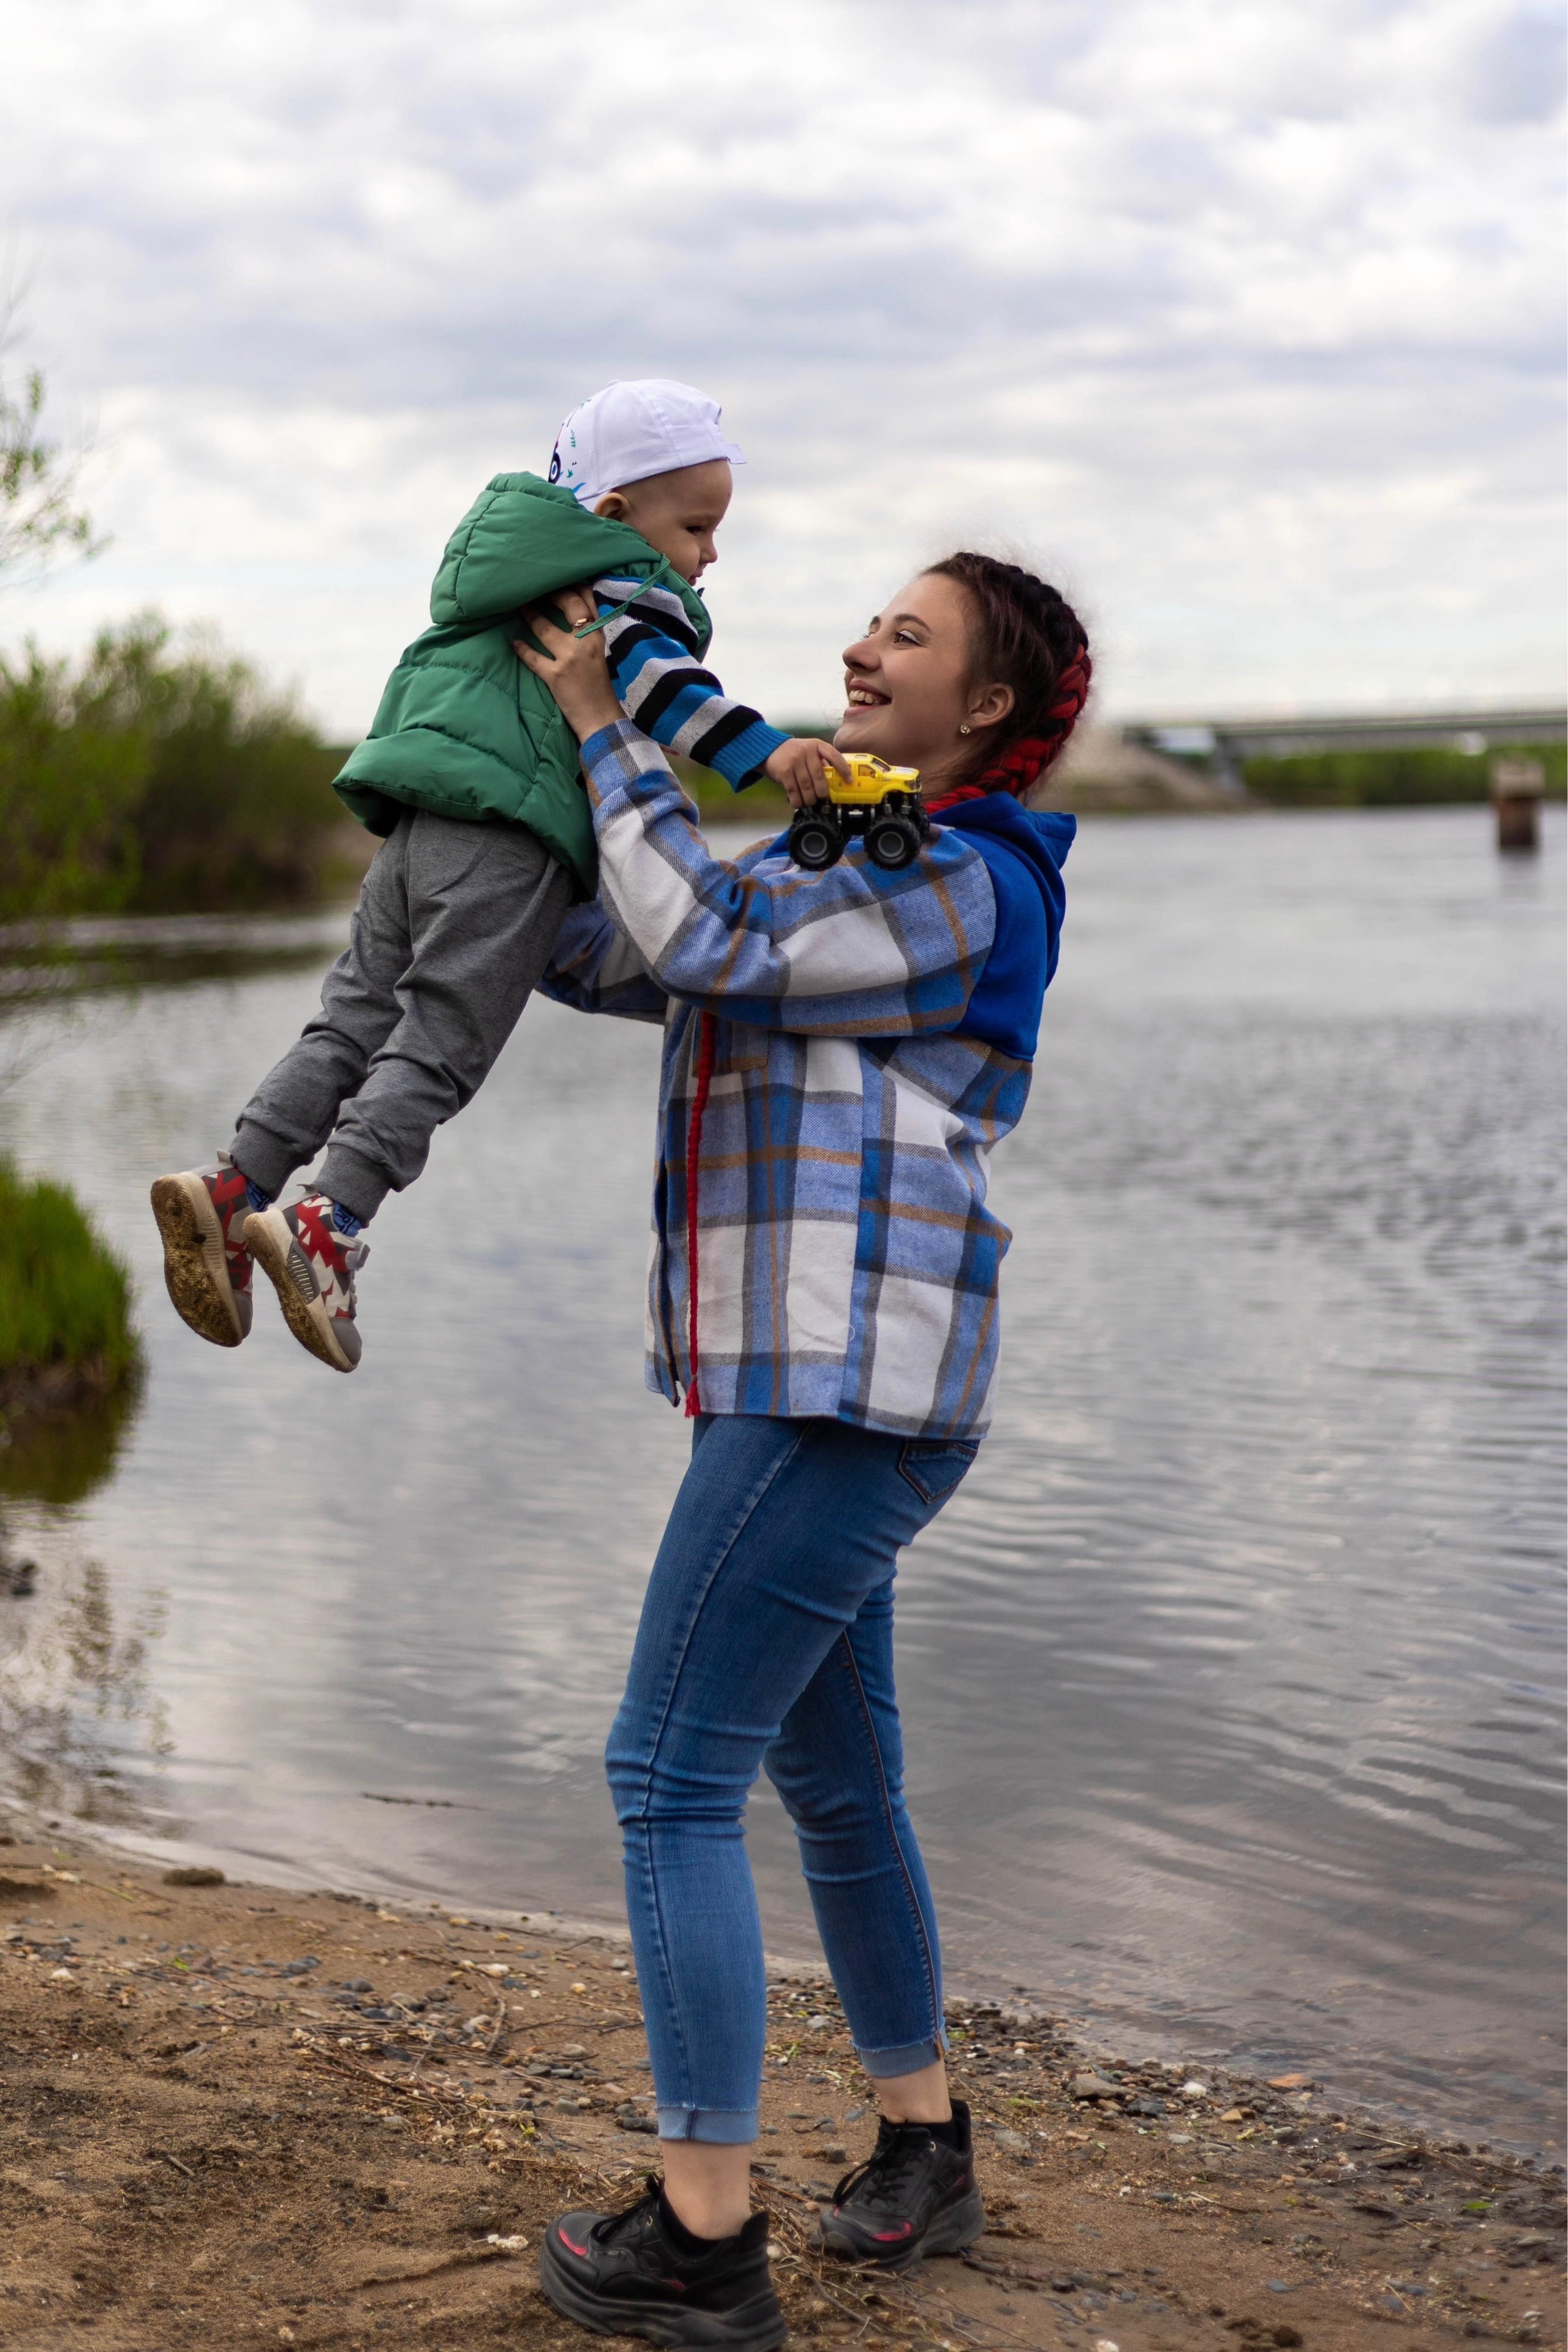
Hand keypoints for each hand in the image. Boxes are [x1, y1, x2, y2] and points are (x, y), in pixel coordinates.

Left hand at [512, 589, 623, 742]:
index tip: (557, 581)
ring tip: (521, 609)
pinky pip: (532, 658)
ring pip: (545, 629)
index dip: (571, 586)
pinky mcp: (555, 676)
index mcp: (599, 636)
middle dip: (550, 594)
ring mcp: (570, 659)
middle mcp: (586, 643)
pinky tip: (514, 643)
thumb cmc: (599, 687)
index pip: (587, 600)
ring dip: (530, 616)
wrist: (601, 718)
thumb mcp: (600, 654)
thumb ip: (589, 632)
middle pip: (568, 605)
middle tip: (535, 590)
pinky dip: (521, 649)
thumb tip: (573, 612)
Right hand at [763, 737, 847, 809]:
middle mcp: (806, 751)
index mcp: (816, 745)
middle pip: (819, 776)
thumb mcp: (809, 751)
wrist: (769, 749)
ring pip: (807, 786)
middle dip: (822, 792)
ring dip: (809, 798)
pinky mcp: (784, 771)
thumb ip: (821, 762)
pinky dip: (797, 800)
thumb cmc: (794, 753)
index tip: (849, 781)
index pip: (834, 756)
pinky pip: (794, 790)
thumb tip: (836, 781)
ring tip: (810, 802)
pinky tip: (798, 803)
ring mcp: (794, 760)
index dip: (843, 769)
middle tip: (821, 798)